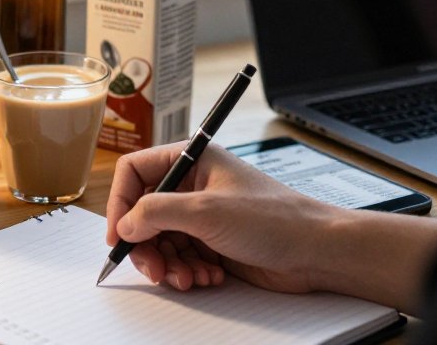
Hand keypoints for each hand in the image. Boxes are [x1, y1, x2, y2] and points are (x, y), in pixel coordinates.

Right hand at [106, 141, 341, 293]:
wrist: (317, 251)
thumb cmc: (274, 218)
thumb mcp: (206, 211)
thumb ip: (157, 212)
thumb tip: (126, 223)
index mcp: (191, 159)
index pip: (135, 172)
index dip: (121, 202)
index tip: (119, 235)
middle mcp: (193, 184)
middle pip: (143, 213)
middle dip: (146, 245)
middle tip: (155, 268)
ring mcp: (202, 215)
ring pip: (160, 240)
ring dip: (168, 264)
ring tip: (188, 277)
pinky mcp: (212, 242)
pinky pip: (181, 257)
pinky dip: (187, 271)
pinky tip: (208, 277)